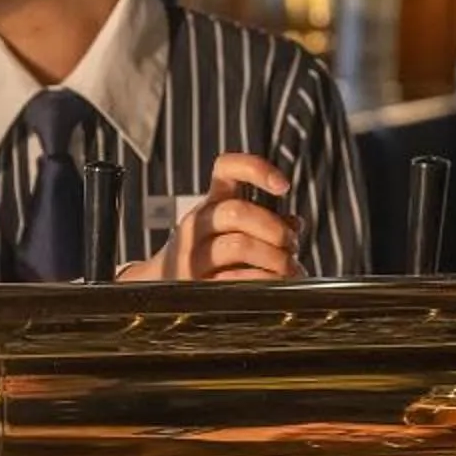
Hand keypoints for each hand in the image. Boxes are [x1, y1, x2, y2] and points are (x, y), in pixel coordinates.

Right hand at [125, 153, 296, 281]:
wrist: (161, 286)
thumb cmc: (208, 254)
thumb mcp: (230, 231)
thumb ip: (264, 223)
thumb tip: (295, 224)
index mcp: (210, 203)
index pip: (226, 168)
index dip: (257, 169)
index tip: (284, 186)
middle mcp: (197, 224)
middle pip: (237, 211)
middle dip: (274, 228)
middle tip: (291, 245)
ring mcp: (193, 255)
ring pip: (238, 244)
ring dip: (276, 257)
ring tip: (289, 269)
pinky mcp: (196, 284)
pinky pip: (236, 280)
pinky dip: (266, 281)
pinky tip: (277, 286)